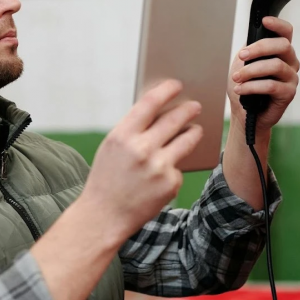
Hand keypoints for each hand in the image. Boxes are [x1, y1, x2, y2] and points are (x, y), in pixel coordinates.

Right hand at [78, 80, 203, 238]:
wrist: (103, 216)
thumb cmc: (107, 178)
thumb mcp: (112, 148)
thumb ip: (133, 130)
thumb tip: (161, 111)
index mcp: (122, 136)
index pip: (149, 103)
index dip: (166, 90)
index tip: (176, 84)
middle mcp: (141, 149)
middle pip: (174, 119)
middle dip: (188, 109)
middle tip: (195, 105)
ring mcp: (158, 167)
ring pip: (187, 140)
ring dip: (194, 132)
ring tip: (196, 129)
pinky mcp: (170, 184)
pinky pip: (179, 167)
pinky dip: (174, 167)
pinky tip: (164, 173)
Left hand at [228, 17, 299, 129]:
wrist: (244, 113)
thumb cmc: (245, 86)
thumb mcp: (243, 64)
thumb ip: (249, 50)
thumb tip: (250, 43)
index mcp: (280, 52)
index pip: (286, 32)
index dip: (278, 24)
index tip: (264, 21)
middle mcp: (290, 62)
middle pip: (282, 45)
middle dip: (259, 48)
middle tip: (241, 56)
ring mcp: (291, 77)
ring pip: (275, 66)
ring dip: (251, 71)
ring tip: (236, 78)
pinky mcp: (289, 93)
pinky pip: (272, 85)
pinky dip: (252, 86)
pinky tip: (240, 89)